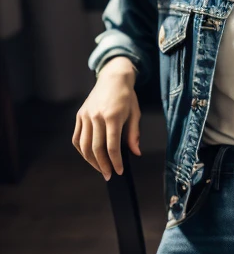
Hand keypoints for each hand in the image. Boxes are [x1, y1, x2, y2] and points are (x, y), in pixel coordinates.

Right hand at [72, 57, 140, 179]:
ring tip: (100, 169)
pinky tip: (88, 157)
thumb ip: (133, 134)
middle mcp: (96, 117)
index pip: (112, 146)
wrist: (113, 78)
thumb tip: (135, 153)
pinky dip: (81, 150)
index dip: (115, 162)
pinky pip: (76, 137)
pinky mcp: (80, 115)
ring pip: (83, 145)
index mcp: (112, 117)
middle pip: (96, 148)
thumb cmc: (127, 97)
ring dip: (91, 160)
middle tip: (109, 175)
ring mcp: (85, 116)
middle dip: (103, 165)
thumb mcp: (135, 114)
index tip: (119, 171)